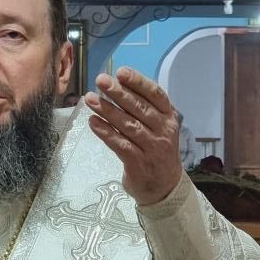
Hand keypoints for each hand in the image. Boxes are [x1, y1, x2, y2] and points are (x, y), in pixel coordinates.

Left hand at [84, 67, 181, 205]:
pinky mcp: (138, 163)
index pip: (155, 95)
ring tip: (90, 99)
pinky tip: (93, 122)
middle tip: (101, 80)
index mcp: (169, 117)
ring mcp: (152, 148)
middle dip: (118, 93)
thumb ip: (144, 108)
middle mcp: (163, 131)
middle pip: (139, 108)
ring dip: (107, 110)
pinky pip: (119, 144)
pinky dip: (105, 132)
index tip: (121, 71)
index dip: (138, 82)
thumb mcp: (159, 127)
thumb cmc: (157, 150)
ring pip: (127, 125)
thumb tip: (118, 84)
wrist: (164, 187)